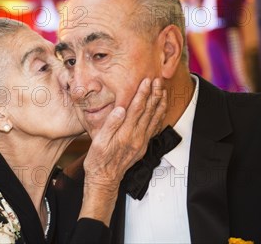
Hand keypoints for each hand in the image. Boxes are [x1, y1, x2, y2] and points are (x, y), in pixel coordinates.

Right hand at [78, 78, 166, 223]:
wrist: (105, 179)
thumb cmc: (98, 160)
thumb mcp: (98, 142)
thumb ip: (110, 124)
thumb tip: (120, 109)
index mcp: (125, 134)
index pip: (136, 109)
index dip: (142, 93)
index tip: (146, 81)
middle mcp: (136, 137)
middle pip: (148, 112)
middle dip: (153, 94)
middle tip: (157, 80)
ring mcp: (142, 142)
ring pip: (154, 119)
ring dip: (159, 103)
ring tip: (162, 90)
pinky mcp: (143, 146)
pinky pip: (154, 128)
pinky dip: (159, 116)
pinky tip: (160, 109)